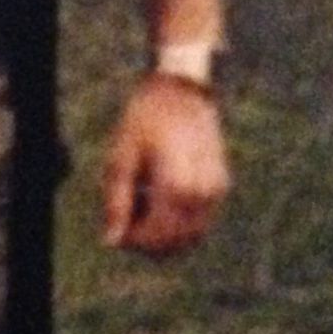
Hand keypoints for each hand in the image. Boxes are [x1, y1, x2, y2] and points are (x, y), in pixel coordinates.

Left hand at [102, 74, 229, 255]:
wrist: (180, 90)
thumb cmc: (144, 120)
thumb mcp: (121, 156)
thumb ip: (116, 201)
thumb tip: (111, 242)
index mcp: (176, 187)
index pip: (155, 237)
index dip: (132, 241)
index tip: (114, 230)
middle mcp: (202, 194)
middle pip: (175, 242)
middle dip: (148, 243)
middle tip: (125, 224)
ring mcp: (216, 191)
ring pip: (192, 236)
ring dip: (166, 237)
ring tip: (140, 212)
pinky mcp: (221, 186)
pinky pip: (201, 220)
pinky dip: (180, 224)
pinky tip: (158, 204)